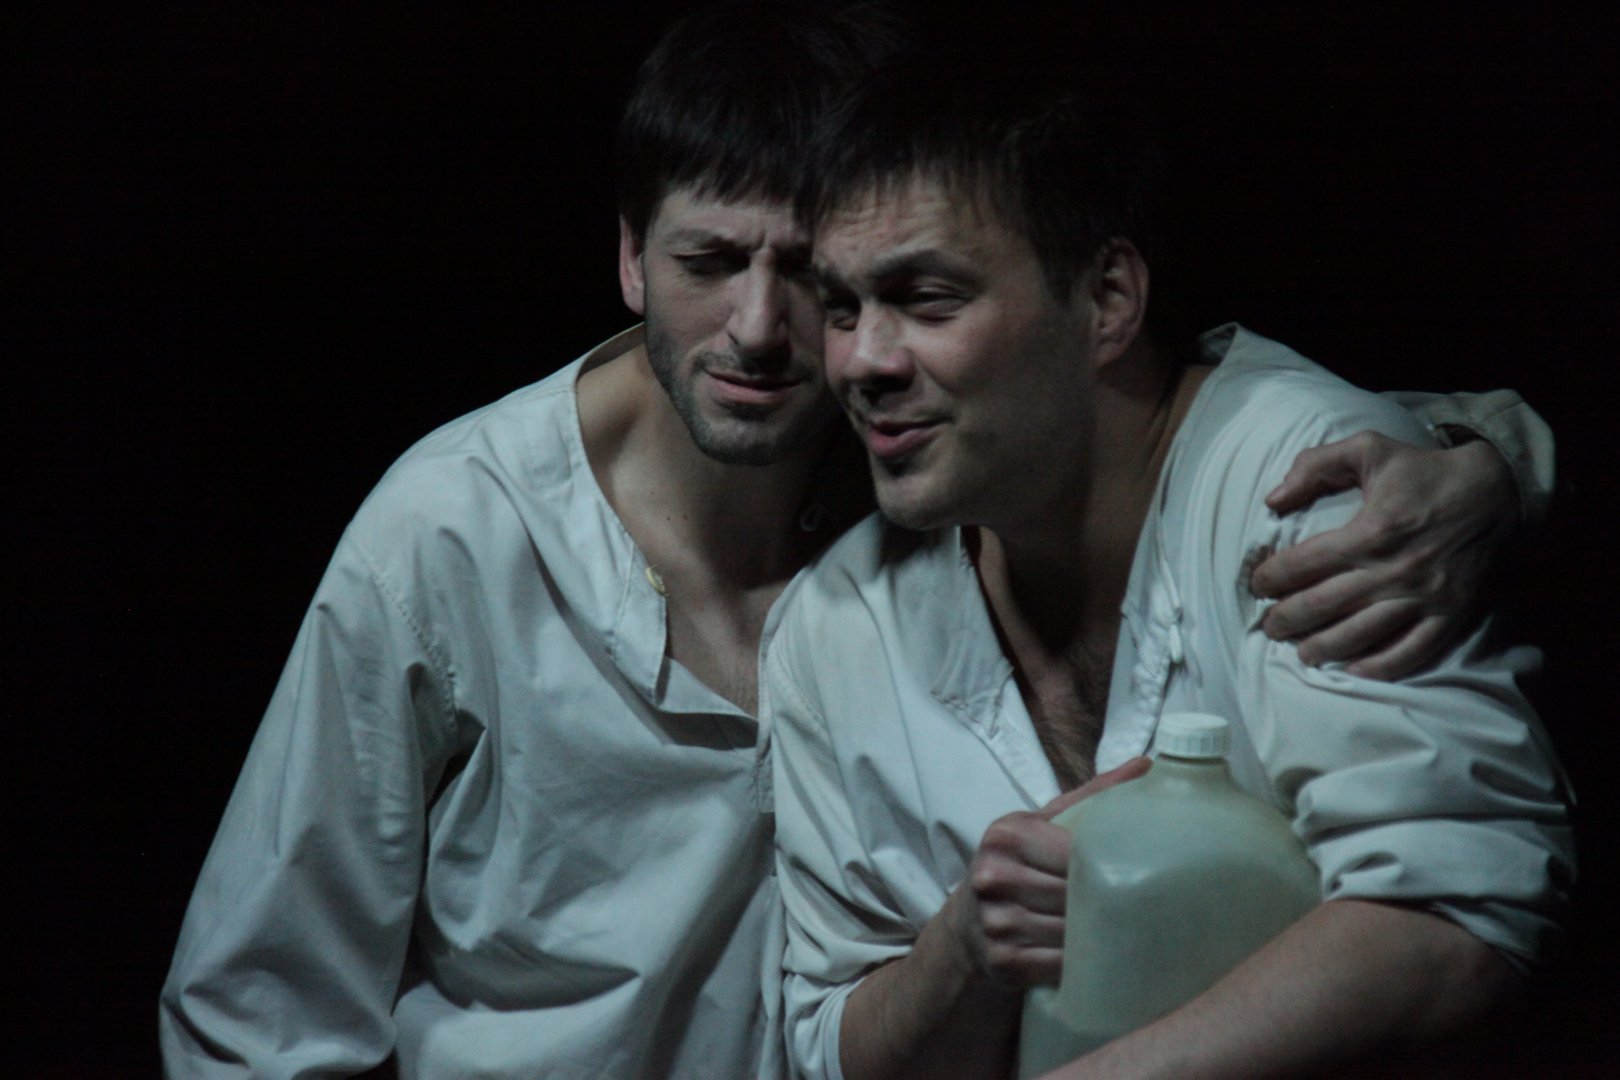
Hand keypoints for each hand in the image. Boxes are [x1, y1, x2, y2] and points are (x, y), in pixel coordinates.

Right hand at [944, 758, 1149, 988]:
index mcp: (1005, 835)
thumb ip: (1093, 795)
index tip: (1137, 871)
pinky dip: (1080, 963)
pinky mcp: (1002, 962)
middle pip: (1073, 894)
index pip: (1073, 852)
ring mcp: (994, 922)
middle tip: (1139, 904)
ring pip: (1069, 932)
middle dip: (1106, 902)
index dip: (1108, 865)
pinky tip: (1093, 955)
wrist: (967, 922)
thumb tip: (1148, 764)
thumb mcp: (1044, 824)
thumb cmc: (1018, 864)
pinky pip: (1059, 964)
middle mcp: (992, 876)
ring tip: (1120, 929)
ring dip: (1098, 936)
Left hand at [1250, 432, 1516, 679]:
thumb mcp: (1369, 449)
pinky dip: (1381, 666)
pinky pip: (1412, 651)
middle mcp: (1393, 571)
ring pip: (1360, 635)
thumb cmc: (1427, 470)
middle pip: (1323, 606)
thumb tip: (1272, 499)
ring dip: (1323, 648)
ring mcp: (1423, 597)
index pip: (1304, 564)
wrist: (1500, 490)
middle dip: (1287, 619)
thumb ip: (1315, 465)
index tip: (1258, 584)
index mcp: (1370, 532)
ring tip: (1302, 653)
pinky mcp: (1450, 615)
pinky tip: (1355, 670)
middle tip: (1269, 626)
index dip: (1271, 577)